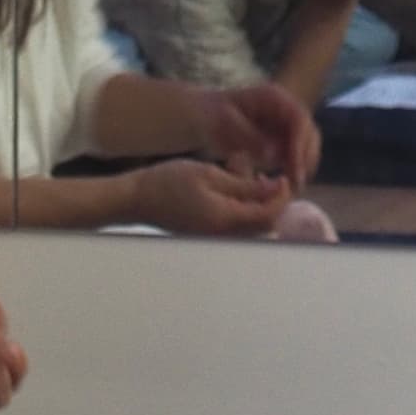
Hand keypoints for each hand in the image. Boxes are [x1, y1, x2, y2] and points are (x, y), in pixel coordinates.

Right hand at [129, 154, 291, 235]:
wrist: (135, 200)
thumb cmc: (168, 183)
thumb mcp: (210, 175)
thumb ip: (245, 185)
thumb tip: (274, 188)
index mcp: (225, 219)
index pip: (268, 214)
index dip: (281, 197)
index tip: (280, 177)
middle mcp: (223, 236)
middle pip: (263, 226)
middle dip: (270, 202)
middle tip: (265, 178)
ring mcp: (214, 238)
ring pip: (250, 226)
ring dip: (256, 205)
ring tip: (245, 177)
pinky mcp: (207, 236)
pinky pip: (235, 227)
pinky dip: (241, 209)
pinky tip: (229, 189)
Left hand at [195, 78, 318, 184]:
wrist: (204, 116)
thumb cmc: (211, 115)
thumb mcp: (226, 123)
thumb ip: (249, 137)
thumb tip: (273, 154)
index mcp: (275, 98)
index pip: (299, 119)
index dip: (300, 144)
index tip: (294, 167)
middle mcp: (286, 109)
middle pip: (309, 133)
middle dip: (306, 157)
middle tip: (296, 182)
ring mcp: (285, 124)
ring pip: (306, 146)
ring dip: (303, 165)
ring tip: (292, 187)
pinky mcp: (282, 138)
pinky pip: (294, 154)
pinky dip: (293, 168)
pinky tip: (284, 184)